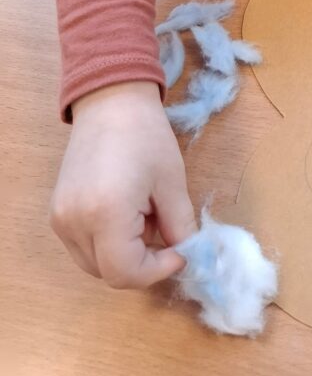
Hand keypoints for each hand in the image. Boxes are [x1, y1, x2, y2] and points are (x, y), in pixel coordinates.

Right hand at [50, 80, 196, 287]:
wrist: (111, 102)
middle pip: (109, 273)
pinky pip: (83, 247)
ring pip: (95, 264)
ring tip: (147, 218)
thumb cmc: (146, 136)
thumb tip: (189, 256)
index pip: (126, 272)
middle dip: (144, 264)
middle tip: (167, 235)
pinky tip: (128, 214)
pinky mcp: (57, 213)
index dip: (157, 270)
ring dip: (125, 255)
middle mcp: (75, 223)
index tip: (181, 252)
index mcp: (105, 214)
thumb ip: (180, 226)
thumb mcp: (172, 182)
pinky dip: (108, 244)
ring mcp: (61, 220)